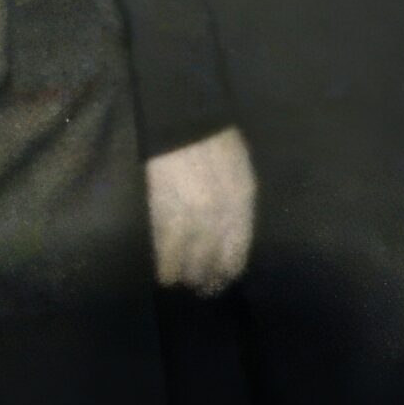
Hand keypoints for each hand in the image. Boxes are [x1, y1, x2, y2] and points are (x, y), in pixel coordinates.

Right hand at [145, 126, 257, 296]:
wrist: (183, 119)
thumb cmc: (215, 142)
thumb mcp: (240, 172)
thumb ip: (236, 205)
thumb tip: (226, 235)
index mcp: (242, 204)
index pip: (236, 255)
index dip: (226, 272)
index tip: (218, 281)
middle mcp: (220, 218)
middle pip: (211, 264)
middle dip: (204, 278)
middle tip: (197, 285)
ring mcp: (191, 219)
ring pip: (186, 266)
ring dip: (182, 276)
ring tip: (177, 280)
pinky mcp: (163, 216)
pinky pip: (164, 254)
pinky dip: (163, 266)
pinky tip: (162, 271)